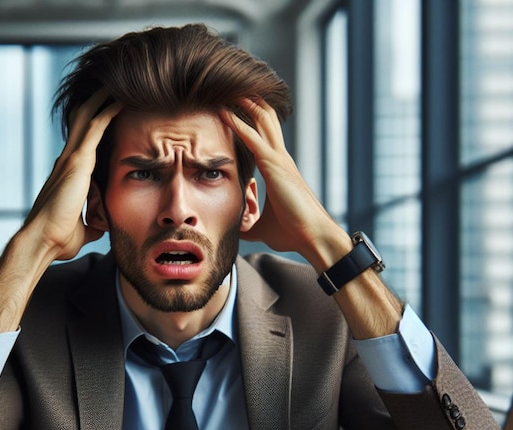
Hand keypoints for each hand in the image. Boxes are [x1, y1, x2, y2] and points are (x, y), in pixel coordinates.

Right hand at [24, 90, 121, 260]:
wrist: (43, 241)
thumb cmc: (59, 238)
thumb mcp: (86, 228)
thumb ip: (96, 219)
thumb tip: (105, 222)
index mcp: (69, 174)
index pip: (83, 141)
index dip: (94, 123)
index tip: (108, 111)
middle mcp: (67, 160)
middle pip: (83, 120)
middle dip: (97, 101)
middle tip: (113, 85)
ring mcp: (71, 158)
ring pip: (88, 116)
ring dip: (103, 98)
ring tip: (119, 82)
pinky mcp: (77, 162)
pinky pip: (96, 128)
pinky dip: (108, 112)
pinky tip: (121, 100)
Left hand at [220, 98, 348, 269]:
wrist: (313, 237)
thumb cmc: (293, 233)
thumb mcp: (262, 228)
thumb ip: (247, 224)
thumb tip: (234, 229)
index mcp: (279, 168)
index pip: (263, 135)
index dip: (250, 118)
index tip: (233, 105)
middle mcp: (280, 158)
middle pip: (265, 118)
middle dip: (248, 100)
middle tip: (229, 86)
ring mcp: (279, 159)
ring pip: (261, 119)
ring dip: (244, 103)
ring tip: (226, 86)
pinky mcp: (275, 166)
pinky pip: (252, 138)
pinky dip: (237, 123)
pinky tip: (223, 112)